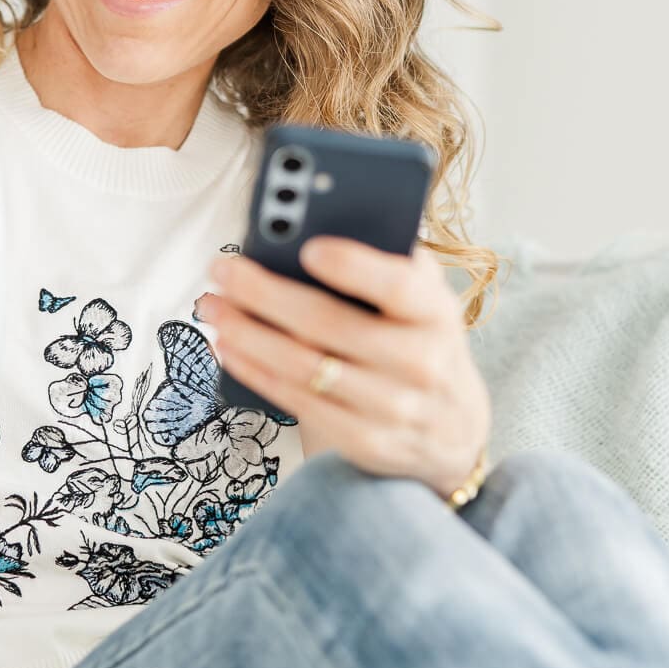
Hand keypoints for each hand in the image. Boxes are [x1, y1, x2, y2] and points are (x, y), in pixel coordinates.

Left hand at [198, 238, 490, 500]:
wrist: (454, 430)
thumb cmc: (423, 340)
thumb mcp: (425, 299)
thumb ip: (390, 262)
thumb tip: (319, 227)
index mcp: (436, 314)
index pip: (397, 287)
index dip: (353, 266)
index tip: (307, 246)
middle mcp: (420, 363)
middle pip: (330, 325)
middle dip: (266, 294)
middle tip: (222, 270)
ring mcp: (392, 408)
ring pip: (305, 368)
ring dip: (249, 334)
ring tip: (213, 307)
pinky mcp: (364, 440)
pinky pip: (299, 403)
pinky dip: (256, 372)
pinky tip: (229, 347)